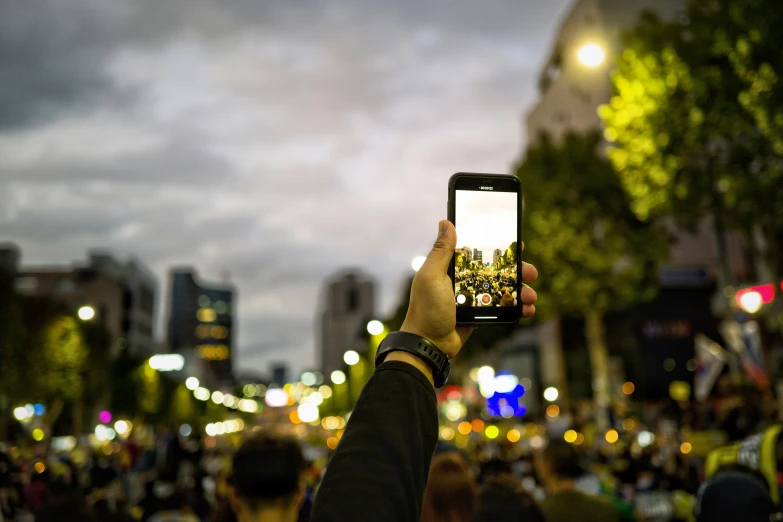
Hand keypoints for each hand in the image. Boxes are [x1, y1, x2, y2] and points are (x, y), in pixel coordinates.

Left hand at [400, 220, 537, 359]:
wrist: (429, 344)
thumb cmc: (427, 309)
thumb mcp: (431, 277)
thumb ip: (441, 251)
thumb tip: (445, 222)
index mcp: (451, 267)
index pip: (478, 251)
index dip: (498, 247)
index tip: (517, 244)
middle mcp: (463, 280)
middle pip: (496, 270)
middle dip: (517, 270)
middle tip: (531, 272)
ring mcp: (472, 297)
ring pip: (502, 289)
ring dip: (520, 291)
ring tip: (531, 296)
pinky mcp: (479, 313)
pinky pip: (501, 307)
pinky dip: (516, 308)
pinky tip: (527, 310)